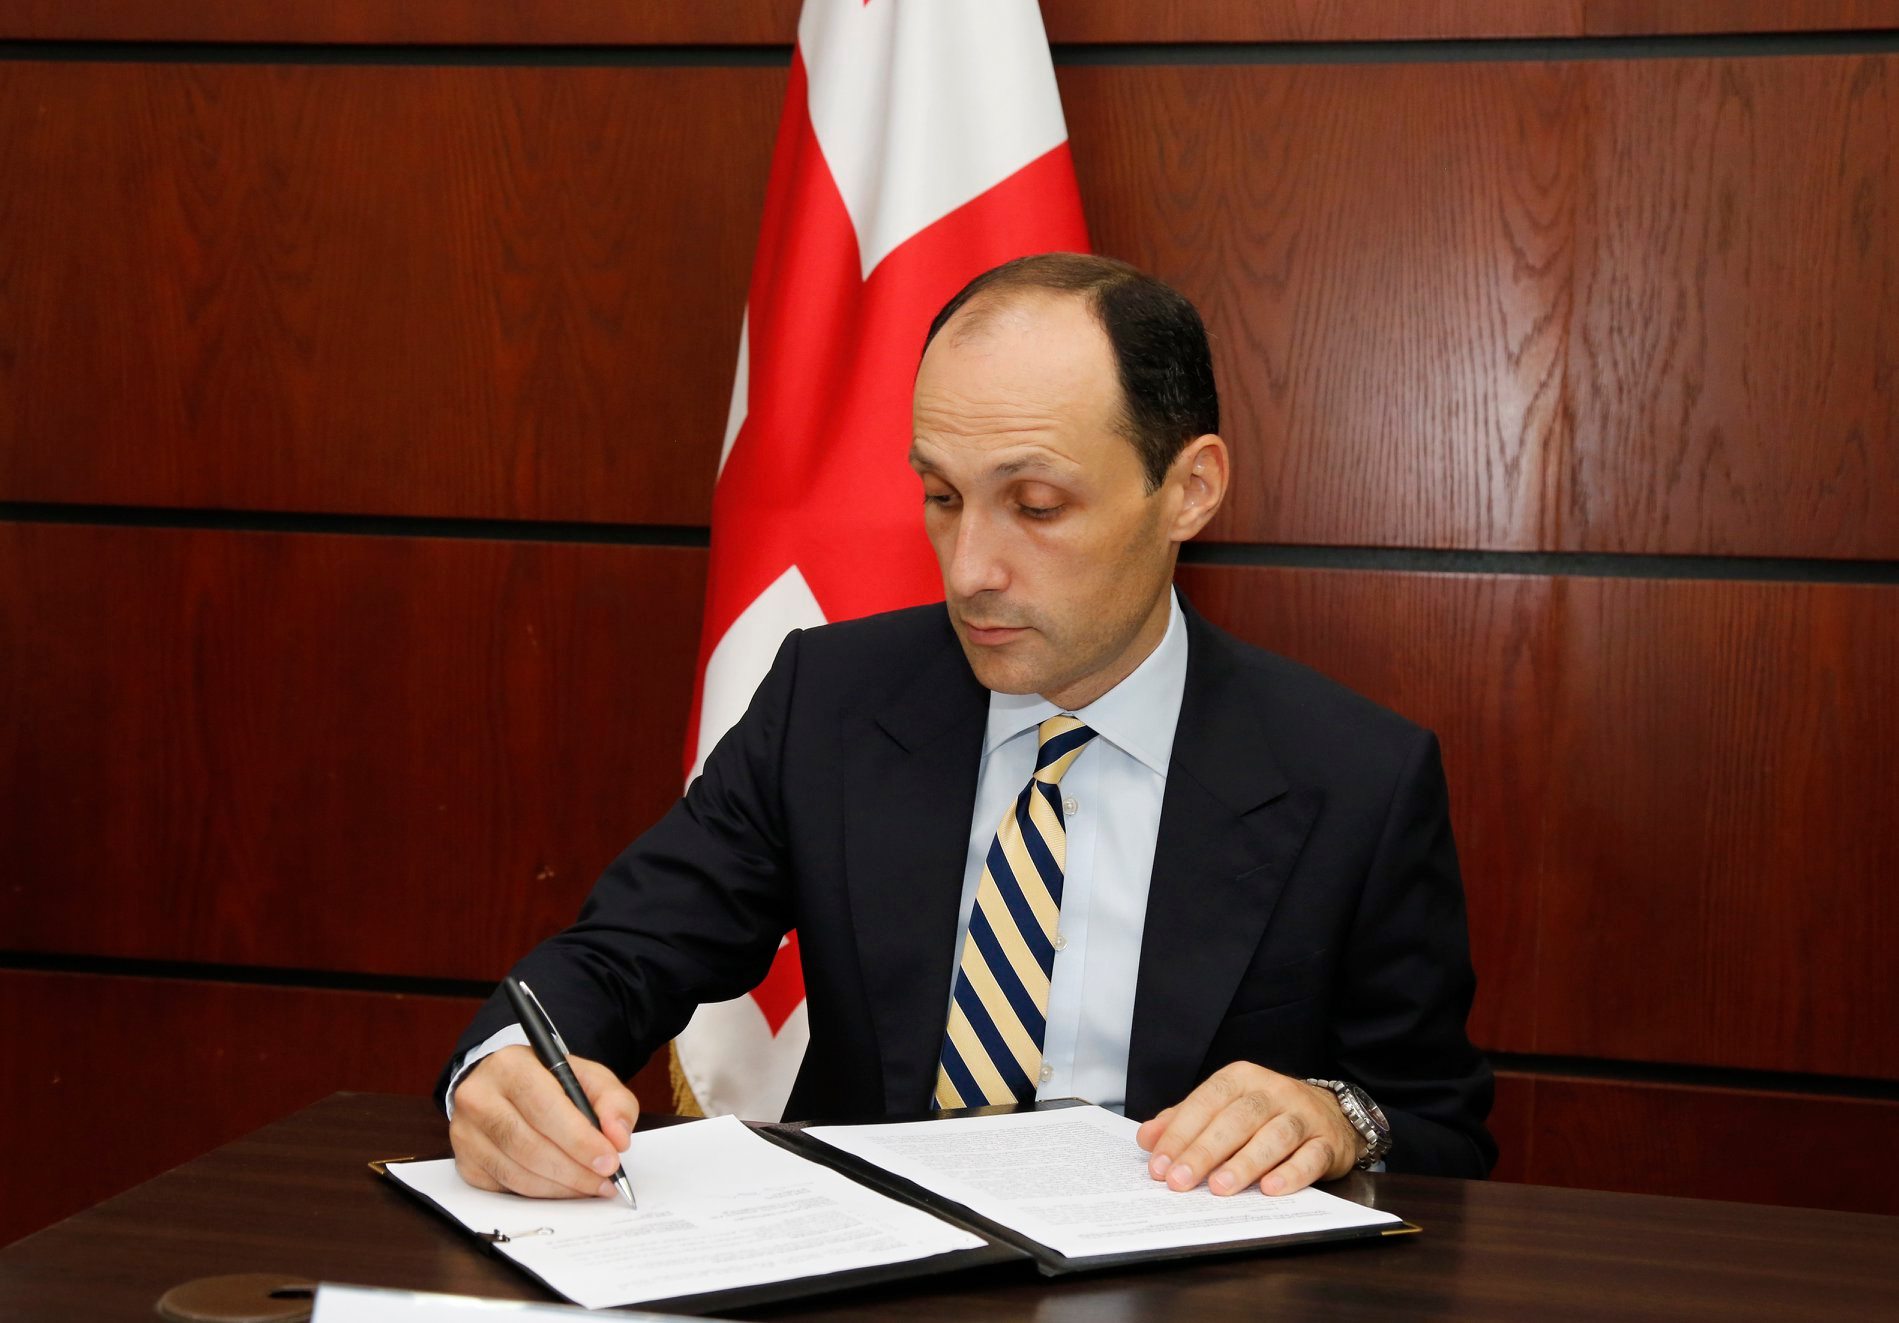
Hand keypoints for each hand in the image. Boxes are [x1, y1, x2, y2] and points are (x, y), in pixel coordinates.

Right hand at [448, 1045, 640, 1198]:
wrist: (509, 1086)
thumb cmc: (551, 1082)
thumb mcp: (588, 1078)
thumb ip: (612, 1102)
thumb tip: (618, 1137)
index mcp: (510, 1065)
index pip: (544, 1107)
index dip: (578, 1138)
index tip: (609, 1159)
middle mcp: (479, 1096)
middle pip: (528, 1144)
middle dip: (574, 1169)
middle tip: (605, 1180)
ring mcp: (466, 1131)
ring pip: (516, 1171)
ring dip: (560, 1186)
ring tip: (592, 1186)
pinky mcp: (465, 1161)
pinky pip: (506, 1187)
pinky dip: (541, 1193)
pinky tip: (565, 1187)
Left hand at [1136, 1062, 1359, 1196]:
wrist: (1331, 1114)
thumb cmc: (1265, 1114)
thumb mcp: (1223, 1108)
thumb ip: (1184, 1120)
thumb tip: (1147, 1138)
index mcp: (1241, 1078)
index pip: (1206, 1102)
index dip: (1180, 1133)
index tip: (1158, 1165)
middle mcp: (1273, 1091)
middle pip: (1237, 1119)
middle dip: (1205, 1151)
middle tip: (1180, 1181)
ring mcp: (1303, 1115)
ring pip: (1274, 1136)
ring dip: (1245, 1163)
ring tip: (1220, 1187)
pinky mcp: (1328, 1142)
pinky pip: (1310, 1158)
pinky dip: (1291, 1174)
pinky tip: (1270, 1189)